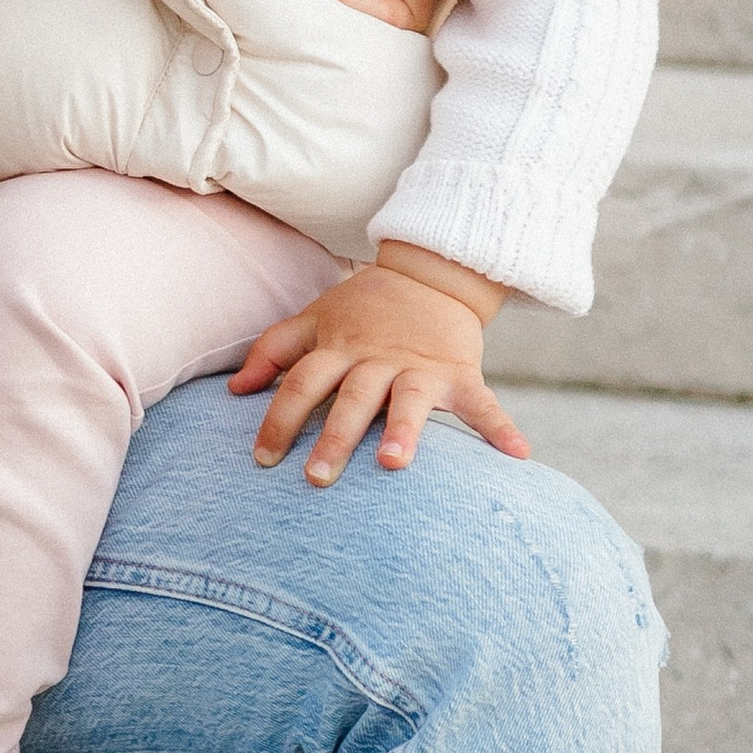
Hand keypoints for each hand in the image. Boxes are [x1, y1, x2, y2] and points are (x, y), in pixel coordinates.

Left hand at [231, 243, 525, 484]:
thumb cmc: (363, 308)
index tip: (263, 460)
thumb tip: (235, 389)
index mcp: (338, 348)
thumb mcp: (314, 319)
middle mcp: (376, 359)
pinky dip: (501, 428)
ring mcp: (420, 366)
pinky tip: (518, 456)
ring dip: (402, 431)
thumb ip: (273, 350)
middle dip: (333, 437)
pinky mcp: (460, 373)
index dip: (279, 419)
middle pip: (350, 398)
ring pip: (408, 400)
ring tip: (393, 464)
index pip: (301, 384)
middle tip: (316, 478)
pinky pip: (483, 402)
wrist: (429, 274)